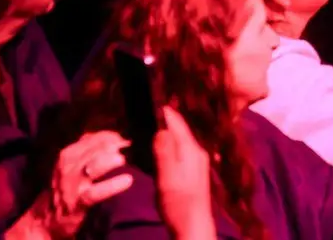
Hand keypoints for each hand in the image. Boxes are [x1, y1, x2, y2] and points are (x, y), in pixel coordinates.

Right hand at [34, 131, 133, 239]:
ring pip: (97, 165)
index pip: (95, 138)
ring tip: (123, 161)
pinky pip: (97, 192)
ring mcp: (73, 184)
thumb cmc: (66, 186)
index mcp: (68, 154)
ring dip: (112, 161)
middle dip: (116, 147)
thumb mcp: (70, 164)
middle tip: (128, 151)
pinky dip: (113, 185)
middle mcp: (69, 166)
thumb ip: (88, 148)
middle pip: (98, 149)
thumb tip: (115, 136)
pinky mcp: (79, 201)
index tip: (125, 142)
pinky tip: (127, 180)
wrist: (47, 217)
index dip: (113, 137)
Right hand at [152, 108, 213, 239]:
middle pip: (176, 129)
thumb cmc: (179, 203)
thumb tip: (160, 128)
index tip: (142, 104)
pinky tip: (151, 154)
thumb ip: (164, 151)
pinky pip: (175, 152)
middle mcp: (195, 151)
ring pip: (175, 141)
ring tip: (140, 134)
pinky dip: (163, 149)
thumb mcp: (168, 177)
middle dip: (158, 123)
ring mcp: (194, 161)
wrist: (193, 227)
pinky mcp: (190, 172)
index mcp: (191, 148)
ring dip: (160, 137)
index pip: (176, 120)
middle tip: (137, 120)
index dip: (160, 111)